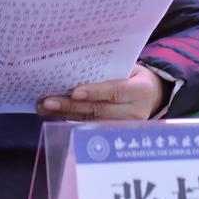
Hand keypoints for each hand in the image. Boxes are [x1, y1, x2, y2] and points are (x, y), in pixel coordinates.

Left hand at [36, 63, 164, 120]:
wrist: (154, 96)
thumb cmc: (136, 76)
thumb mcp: (131, 68)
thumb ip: (109, 70)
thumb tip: (75, 66)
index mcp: (140, 90)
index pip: (115, 91)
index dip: (95, 92)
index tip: (75, 92)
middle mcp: (134, 111)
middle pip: (99, 109)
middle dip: (71, 105)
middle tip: (48, 101)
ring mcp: (125, 126)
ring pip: (91, 120)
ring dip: (65, 113)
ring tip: (45, 107)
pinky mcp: (115, 133)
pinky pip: (90, 125)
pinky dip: (71, 118)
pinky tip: (55, 113)